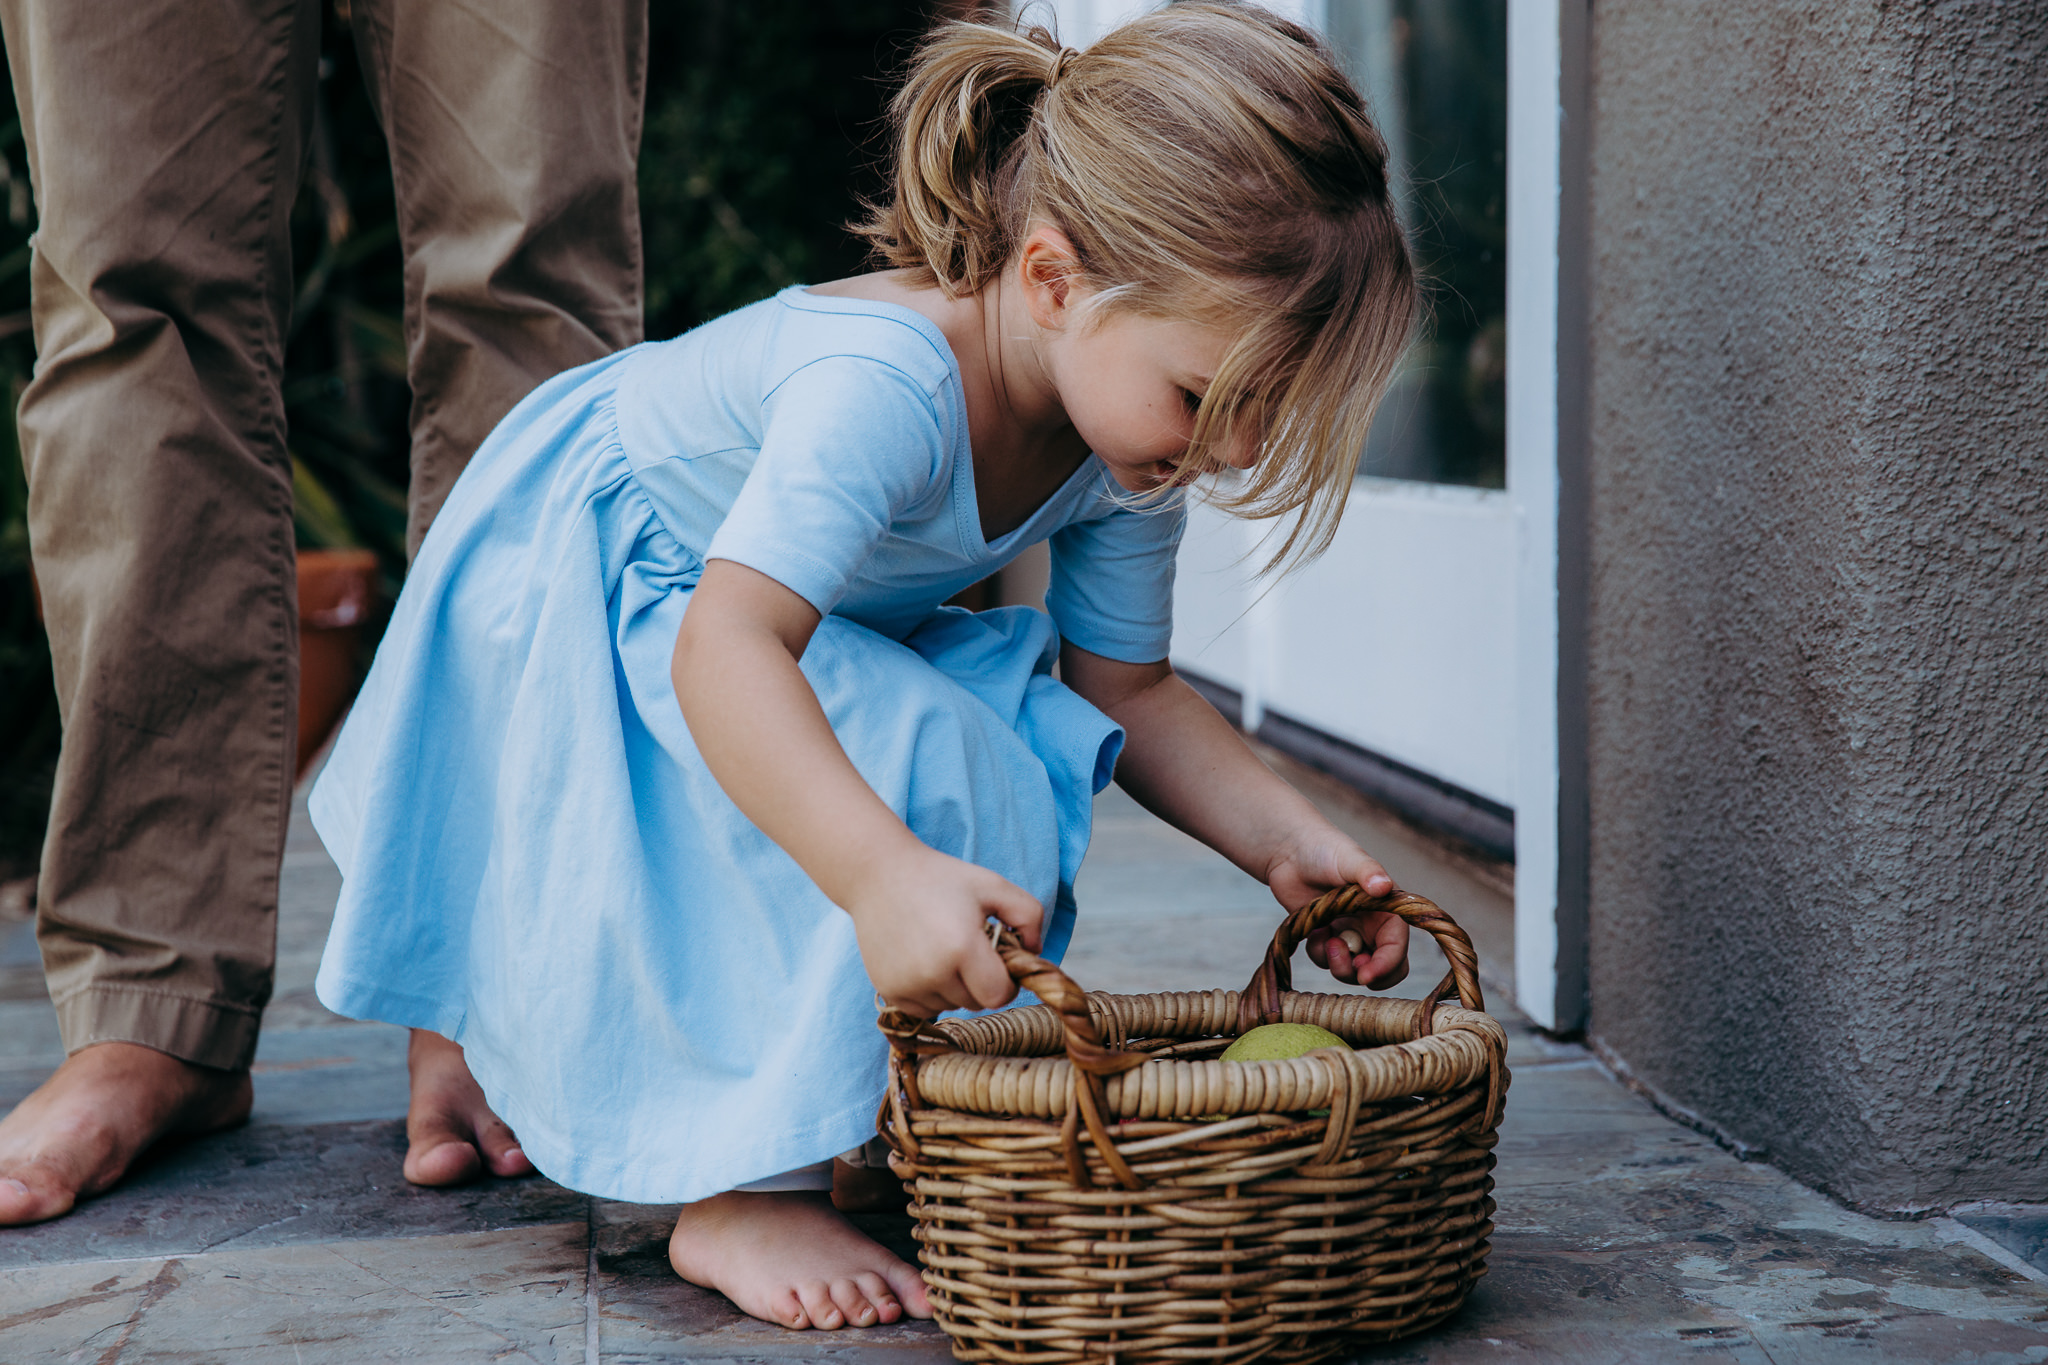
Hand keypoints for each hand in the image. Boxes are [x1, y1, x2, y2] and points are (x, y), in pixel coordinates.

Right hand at [844, 847, 1044, 1017]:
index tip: (999, 960)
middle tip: (968, 946)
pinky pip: (924, 1009)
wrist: (878, 874)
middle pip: (976, 1002)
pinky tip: (924, 960)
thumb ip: (1029, 915)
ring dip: (955, 987)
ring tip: (943, 949)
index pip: (1000, 995)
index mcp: (961, 948)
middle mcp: (932, 973)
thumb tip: (1035, 952)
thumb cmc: (941, 878)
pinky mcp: (888, 991)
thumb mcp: (993, 885)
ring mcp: (906, 985)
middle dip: (980, 981)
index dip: (1007, 981)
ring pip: (950, 1006)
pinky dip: (931, 992)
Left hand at [1268, 829, 1409, 989]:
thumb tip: (1383, 886)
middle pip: (1383, 969)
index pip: (1396, 948)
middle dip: (1368, 975)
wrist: (1290, 852)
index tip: (1366, 975)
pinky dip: (1319, 953)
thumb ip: (1367, 872)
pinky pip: (1326, 961)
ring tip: (1326, 940)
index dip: (1386, 965)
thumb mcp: (1349, 858)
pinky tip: (1313, 931)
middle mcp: (1372, 926)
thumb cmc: (1325, 849)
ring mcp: (1349, 934)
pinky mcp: (1326, 939)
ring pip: (1353, 970)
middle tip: (1353, 970)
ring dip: (1340, 966)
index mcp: (1387, 911)